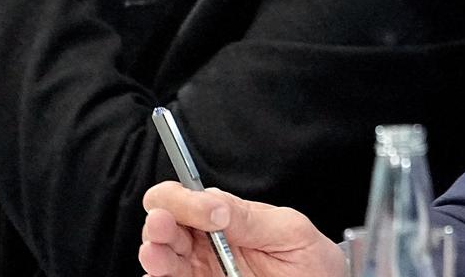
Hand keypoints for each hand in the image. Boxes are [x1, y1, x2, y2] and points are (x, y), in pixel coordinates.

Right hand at [141, 183, 344, 276]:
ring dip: (155, 253)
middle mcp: (205, 241)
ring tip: (155, 253)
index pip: (188, 196)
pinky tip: (158, 276)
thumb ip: (252, 217)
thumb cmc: (309, 259)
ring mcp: (200, 269)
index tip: (213, 213)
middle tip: (163, 224)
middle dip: (160, 220)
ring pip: (162, 257)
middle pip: (164, 223)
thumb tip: (216, 206)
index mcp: (225, 216)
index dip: (190, 199)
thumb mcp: (290, 230)